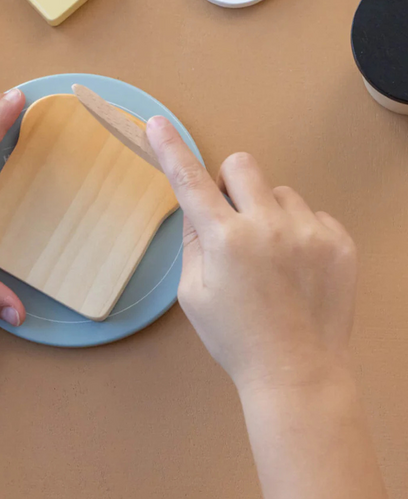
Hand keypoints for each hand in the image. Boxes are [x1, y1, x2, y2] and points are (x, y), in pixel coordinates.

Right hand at [146, 116, 357, 393]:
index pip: (190, 181)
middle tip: (233, 220)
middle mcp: (268, 226)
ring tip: (273, 258)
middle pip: (242, 165)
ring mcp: (309, 231)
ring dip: (269, 213)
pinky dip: (300, 232)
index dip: (171, 150)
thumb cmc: (236, 338)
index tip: (159, 124)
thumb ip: (193, 242)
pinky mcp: (339, 241)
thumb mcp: (193, 294)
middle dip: (232, 183)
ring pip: (280, 193)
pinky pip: (312, 214)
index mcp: (225, 240)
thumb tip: (198, 207)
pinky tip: (298, 268)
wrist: (298, 374)